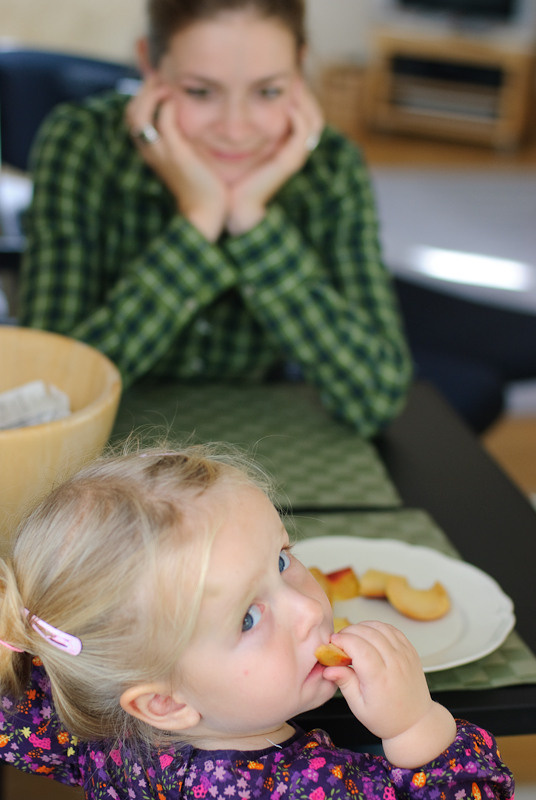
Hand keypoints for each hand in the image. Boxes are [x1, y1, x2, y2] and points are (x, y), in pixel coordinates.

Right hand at [126, 77, 227, 241]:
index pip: (132, 116)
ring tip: (167, 85)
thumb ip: (180, 137)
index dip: (141, 95)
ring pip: (140, 114)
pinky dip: (168, 104)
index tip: (158, 82)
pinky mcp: (176, 153)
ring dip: (152, 93)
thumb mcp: (185, 156)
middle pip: (131, 111)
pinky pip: (164, 120)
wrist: (205, 211)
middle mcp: (149, 150)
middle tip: (162, 77)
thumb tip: (183, 118)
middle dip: (144, 89)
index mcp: (148, 150)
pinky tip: (177, 98)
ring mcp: (160, 152)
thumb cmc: (199, 184)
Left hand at [226, 81, 323, 235]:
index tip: (283, 69)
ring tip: (293, 81)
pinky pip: (302, 133)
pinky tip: (286, 103)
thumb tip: (230, 92)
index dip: (297, 89)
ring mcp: (295, 155)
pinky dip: (297, 117)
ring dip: (304, 98)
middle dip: (304, 89)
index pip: (303, 108)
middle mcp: (295, 148)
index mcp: (285, 143)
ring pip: (313, 119)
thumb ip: (240, 119)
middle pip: (313, 110)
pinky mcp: (289, 161)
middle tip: (292, 69)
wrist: (232, 203)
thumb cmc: (229, 173)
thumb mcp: (235, 141)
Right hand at [323, 621, 455, 767]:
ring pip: (380, 627)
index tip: (332, 644)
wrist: (415, 721)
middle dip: (349, 632)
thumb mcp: (359, 706)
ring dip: (362, 627)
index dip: (343, 640)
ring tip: (353, 638)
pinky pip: (392, 629)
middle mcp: (395, 663)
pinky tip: (369, 635)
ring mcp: (405, 655)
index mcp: (380, 679)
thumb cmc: (386, 718)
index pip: (359, 647)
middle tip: (339, 642)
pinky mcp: (410, 651)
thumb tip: (328, 668)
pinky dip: (377, 627)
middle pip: (368, 633)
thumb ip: (344, 683)